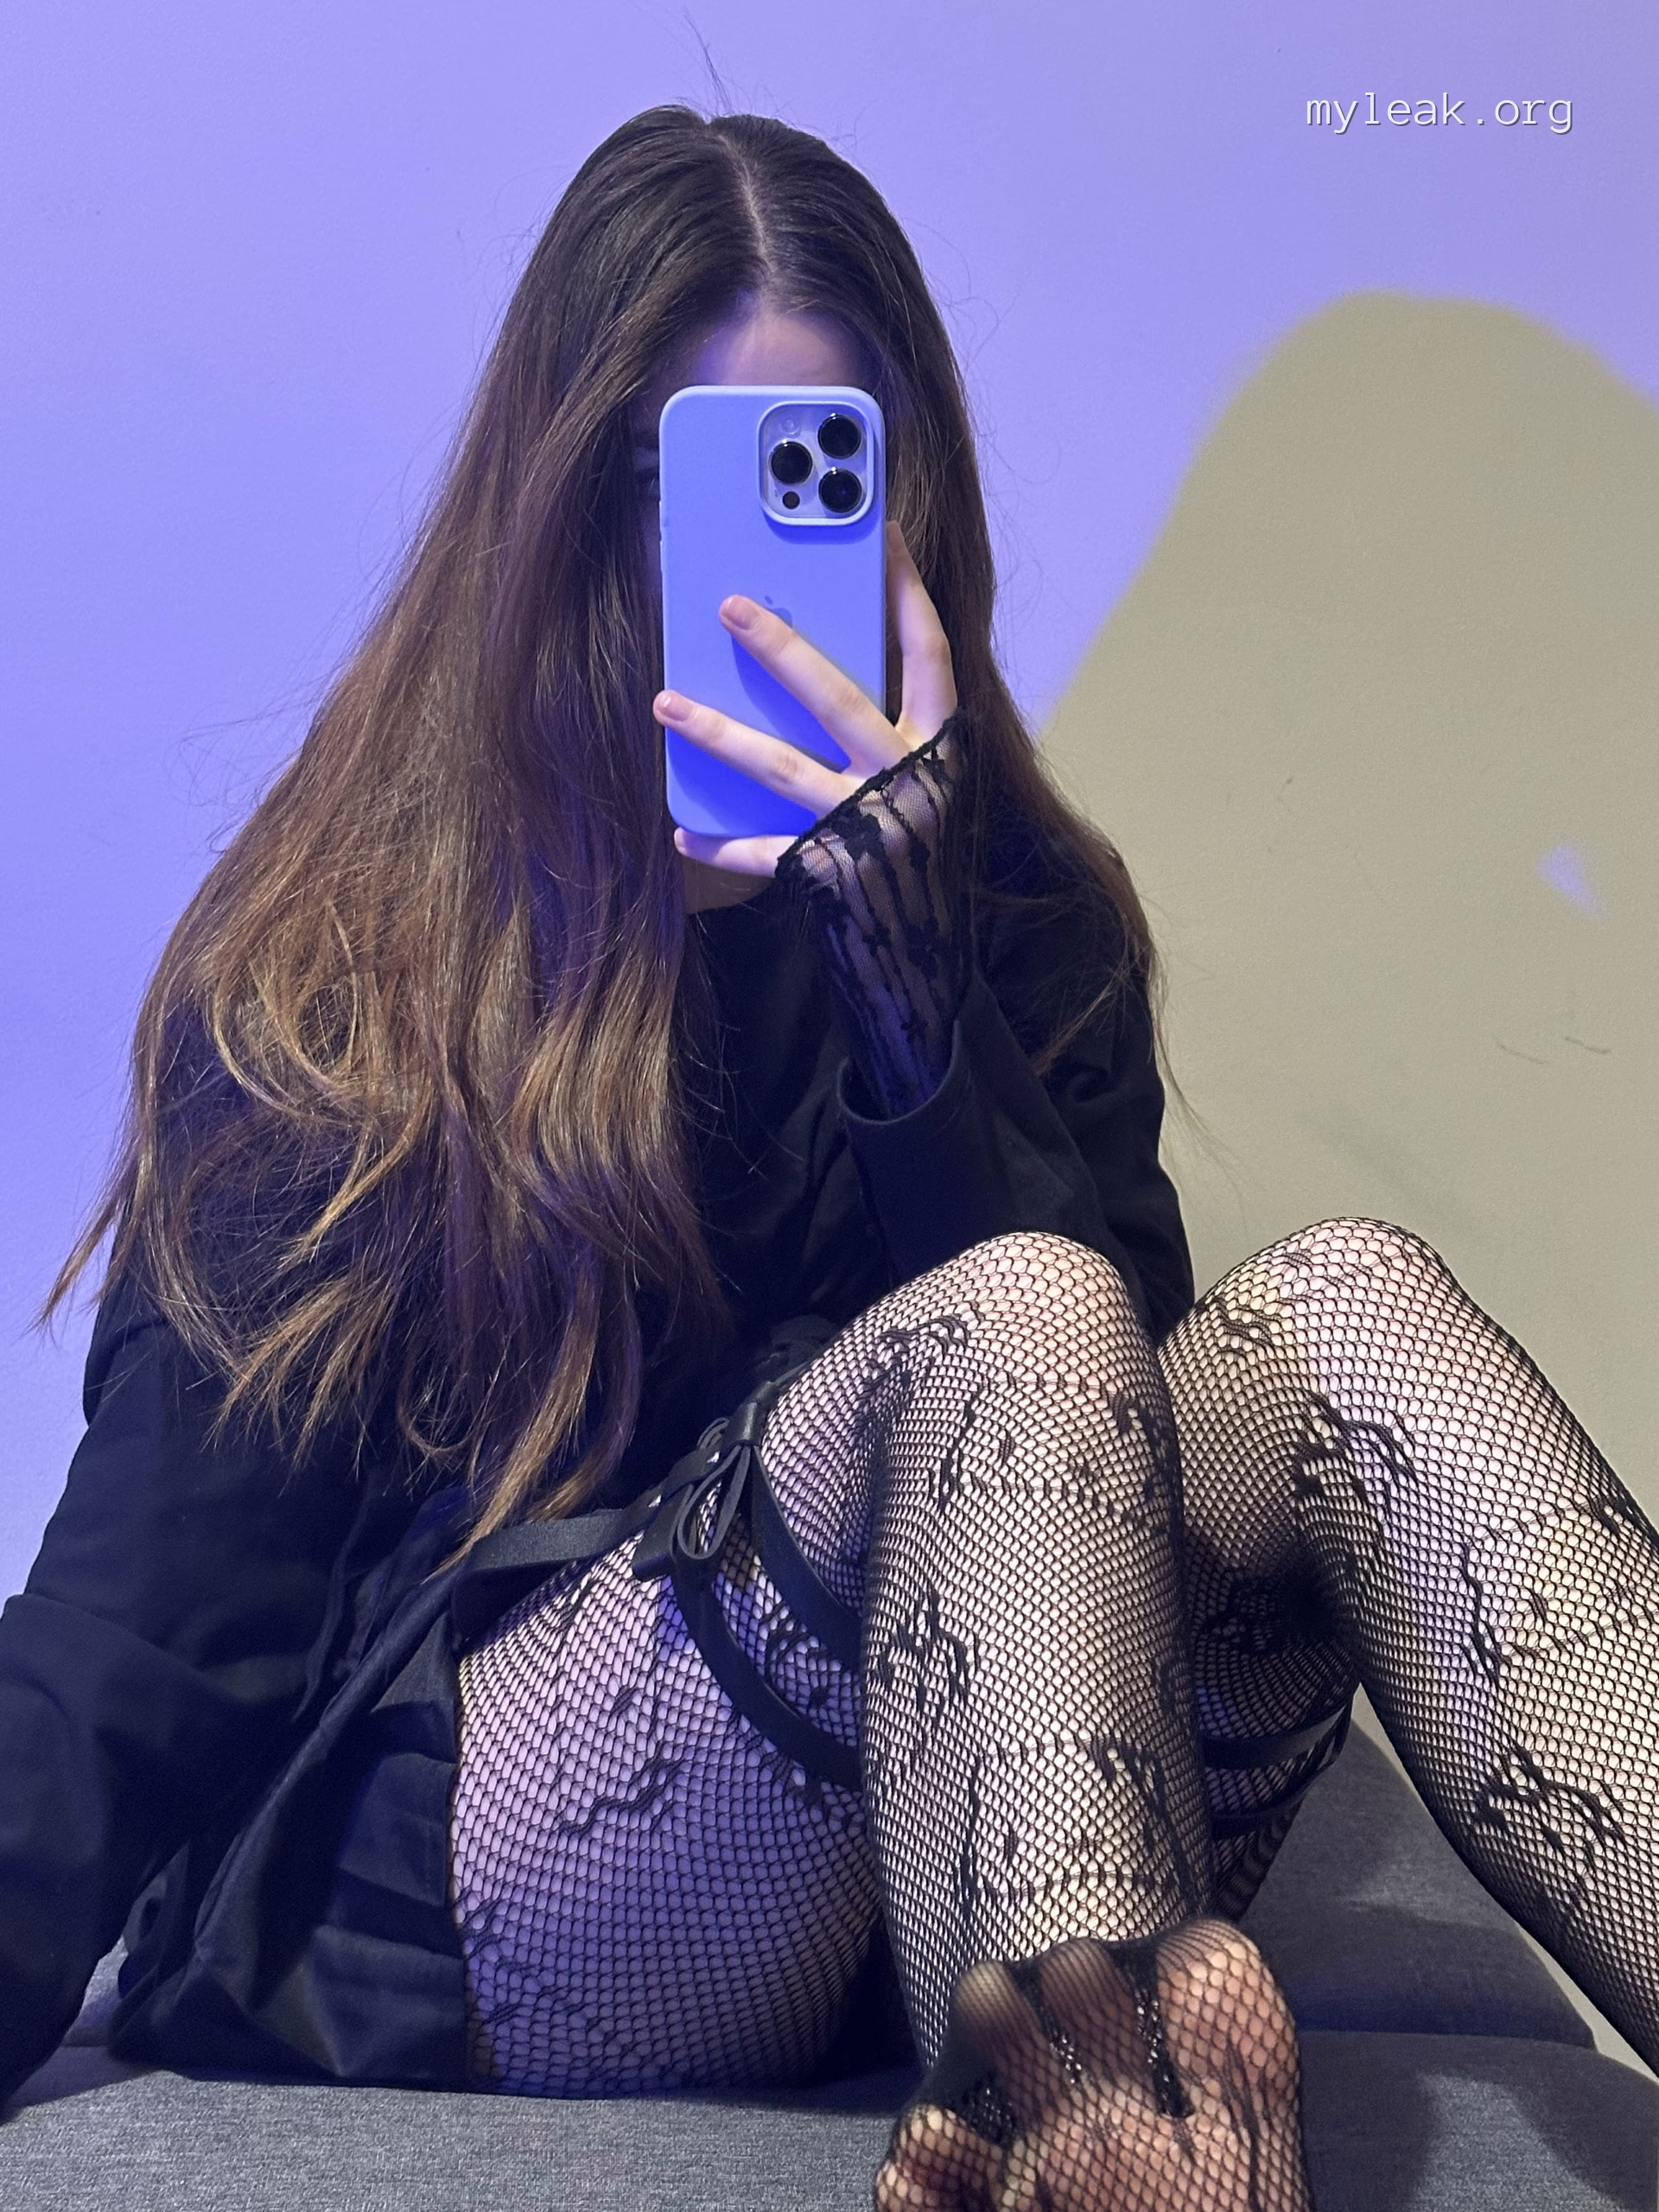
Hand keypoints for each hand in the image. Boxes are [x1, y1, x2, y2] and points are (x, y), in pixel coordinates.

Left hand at [653, 522, 956, 878]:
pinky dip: (720, 844)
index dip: (907, 594)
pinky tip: (680, 831)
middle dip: (781, 650)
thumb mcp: (923, 772)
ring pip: (782, 767)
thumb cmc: (915, 839)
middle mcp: (903, 779)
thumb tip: (820, 651)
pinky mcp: (827, 868)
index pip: (927, 654)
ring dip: (719, 733)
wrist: (921, 942)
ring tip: (665, 702)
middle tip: (729, 606)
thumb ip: (890, 718)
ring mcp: (862, 824)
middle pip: (837, 699)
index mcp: (937, 744)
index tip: (881, 536)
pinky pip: (762, 853)